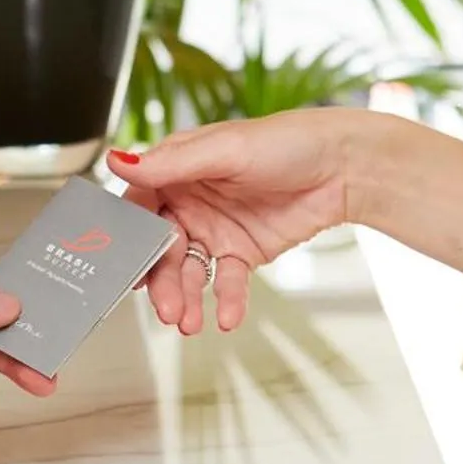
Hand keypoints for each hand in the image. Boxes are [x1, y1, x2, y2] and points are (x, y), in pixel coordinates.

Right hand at [110, 108, 462, 335]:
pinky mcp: (242, 252)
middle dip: (160, 280)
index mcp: (177, 169)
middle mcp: (189, 201)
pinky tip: (225, 316)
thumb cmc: (289, 141)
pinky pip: (225, 281)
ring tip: (189, 321)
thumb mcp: (226, 149)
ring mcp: (214, 229)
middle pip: (160, 247)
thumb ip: (170, 163)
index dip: (129, 237)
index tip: (123, 265)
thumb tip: (117, 161)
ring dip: (186, 297)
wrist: (345, 167)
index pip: (139, 206)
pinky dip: (225, 300)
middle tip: (164, 307)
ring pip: (188, 270)